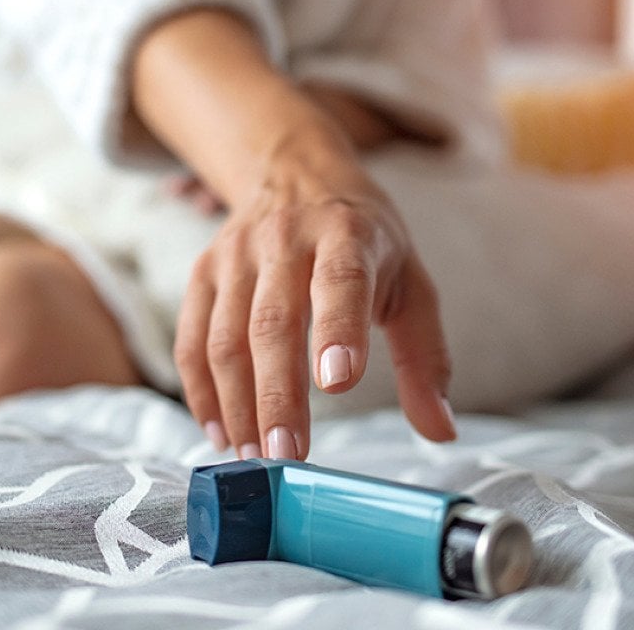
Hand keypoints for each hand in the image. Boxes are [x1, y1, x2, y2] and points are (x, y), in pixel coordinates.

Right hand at [174, 135, 455, 459]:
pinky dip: (201, 392)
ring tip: (256, 457)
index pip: (341, 280)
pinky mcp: (204, 273)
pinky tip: (221, 432)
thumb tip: (441, 431)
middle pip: (274, 322)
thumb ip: (425, 359)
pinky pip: (192, 339)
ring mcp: (237, 255)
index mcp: (348, 234)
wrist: (297, 175)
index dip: (338, 329)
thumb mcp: (410, 285)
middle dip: (277, 394)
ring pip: (226, 337)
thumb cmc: (364, 242)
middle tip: (287, 455)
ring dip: (237, 404)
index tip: (338, 382)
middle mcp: (286, 238)